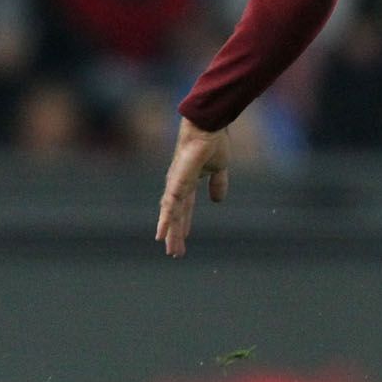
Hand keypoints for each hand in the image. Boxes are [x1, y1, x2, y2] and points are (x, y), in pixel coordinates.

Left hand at [155, 117, 230, 257]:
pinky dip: (165, 221)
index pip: (185, 207)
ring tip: (171, 250)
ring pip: (171, 215)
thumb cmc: (213, 142)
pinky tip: (161, 235)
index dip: (184, 222)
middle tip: (174, 252)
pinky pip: (170, 207)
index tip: (184, 236)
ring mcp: (175, 185)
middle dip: (175, 233)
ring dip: (170, 233)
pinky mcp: (176, 184)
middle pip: (175, 215)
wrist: (209, 129)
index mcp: (189, 181)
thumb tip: (218, 201)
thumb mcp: (220, 168)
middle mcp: (178, 185)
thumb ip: (218, 184)